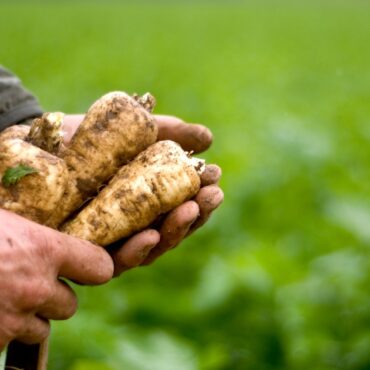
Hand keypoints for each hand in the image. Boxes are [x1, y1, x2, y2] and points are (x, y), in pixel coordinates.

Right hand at [0, 209, 112, 349]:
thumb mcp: (5, 221)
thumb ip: (31, 234)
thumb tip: (46, 237)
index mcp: (44, 249)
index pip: (99, 267)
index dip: (93, 267)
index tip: (86, 267)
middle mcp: (35, 287)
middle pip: (69, 304)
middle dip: (54, 297)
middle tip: (29, 283)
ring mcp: (12, 319)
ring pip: (42, 328)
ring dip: (29, 317)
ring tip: (2, 296)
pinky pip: (10, 343)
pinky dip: (2, 333)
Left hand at [62, 114, 223, 275]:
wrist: (45, 145)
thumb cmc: (93, 140)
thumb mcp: (135, 132)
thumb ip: (170, 134)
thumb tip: (208, 138)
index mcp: (152, 201)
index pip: (184, 206)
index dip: (202, 195)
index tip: (215, 178)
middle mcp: (138, 224)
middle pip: (175, 229)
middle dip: (197, 213)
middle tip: (210, 195)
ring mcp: (116, 240)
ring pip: (154, 247)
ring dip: (175, 232)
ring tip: (188, 210)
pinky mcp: (92, 253)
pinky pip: (118, 261)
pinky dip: (137, 250)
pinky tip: (151, 234)